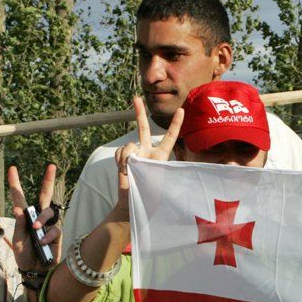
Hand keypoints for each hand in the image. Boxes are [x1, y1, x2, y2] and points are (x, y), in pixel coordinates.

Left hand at [8, 163, 61, 272]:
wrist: (35, 270)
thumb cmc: (24, 254)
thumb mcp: (17, 241)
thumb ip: (19, 226)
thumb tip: (18, 210)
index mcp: (24, 217)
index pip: (19, 198)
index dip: (15, 183)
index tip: (13, 169)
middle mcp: (38, 218)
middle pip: (45, 195)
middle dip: (48, 180)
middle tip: (51, 166)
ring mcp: (48, 226)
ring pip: (49, 212)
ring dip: (42, 219)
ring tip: (36, 229)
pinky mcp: (56, 235)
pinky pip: (54, 230)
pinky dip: (47, 236)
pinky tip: (42, 243)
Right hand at [115, 96, 183, 217]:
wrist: (132, 203)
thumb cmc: (149, 196)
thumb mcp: (158, 182)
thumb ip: (148, 166)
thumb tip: (133, 156)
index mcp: (161, 156)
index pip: (170, 137)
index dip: (175, 124)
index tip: (181, 110)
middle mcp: (148, 151)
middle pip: (144, 128)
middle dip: (139, 113)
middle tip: (136, 98)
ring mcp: (135, 154)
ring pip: (129, 144)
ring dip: (128, 157)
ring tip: (130, 171)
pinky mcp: (123, 159)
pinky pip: (120, 152)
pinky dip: (120, 161)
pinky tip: (123, 171)